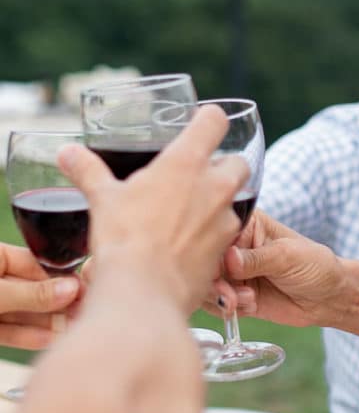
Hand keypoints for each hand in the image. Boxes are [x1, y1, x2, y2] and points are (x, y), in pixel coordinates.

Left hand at [0, 243, 81, 348]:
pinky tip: (49, 339)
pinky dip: (27, 336)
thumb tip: (70, 289)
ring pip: (23, 312)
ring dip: (47, 323)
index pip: (35, 264)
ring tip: (72, 330)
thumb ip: (31, 294)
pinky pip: (9, 330)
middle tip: (83, 314)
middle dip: (57, 304)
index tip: (82, 292)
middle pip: (32, 290)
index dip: (60, 279)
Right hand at [58, 105, 248, 311]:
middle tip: (199, 175)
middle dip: (224, 165)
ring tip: (191, 212)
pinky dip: (215, 233)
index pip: (214, 122)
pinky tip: (193, 242)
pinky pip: (229, 233)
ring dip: (220, 201)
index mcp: (186, 163)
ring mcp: (226, 218)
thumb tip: (67, 152)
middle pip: (238, 161)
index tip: (202, 123)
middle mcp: (215, 186)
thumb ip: (89, 171)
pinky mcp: (228, 248)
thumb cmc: (123, 240)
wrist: (143, 293)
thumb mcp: (102, 199)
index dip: (209, 119)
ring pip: (236, 199)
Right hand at [217, 210, 340, 326]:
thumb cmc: (316, 266)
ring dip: (221, 297)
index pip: (214, 233)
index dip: (209, 252)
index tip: (218, 270)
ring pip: (205, 284)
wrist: (330, 297)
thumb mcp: (288, 256)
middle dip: (213, 281)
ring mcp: (232, 272)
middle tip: (231, 296)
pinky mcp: (234, 295)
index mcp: (245, 223)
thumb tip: (229, 259)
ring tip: (247, 300)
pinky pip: (215, 304)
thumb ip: (257, 258)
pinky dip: (228, 308)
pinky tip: (250, 305)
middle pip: (203, 261)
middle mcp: (233, 246)